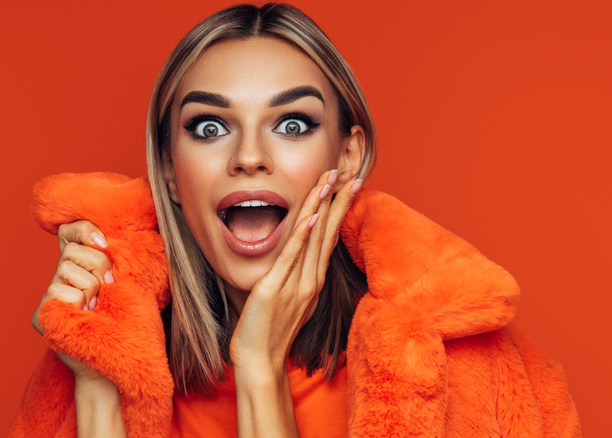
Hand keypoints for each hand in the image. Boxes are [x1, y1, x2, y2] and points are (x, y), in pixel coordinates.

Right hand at [31, 219, 113, 377]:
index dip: (83, 229)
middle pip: (74, 251)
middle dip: (98, 267)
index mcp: (79, 267)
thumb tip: (107, 239)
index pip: (69, 232)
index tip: (103, 241)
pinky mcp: (41, 313)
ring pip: (69, 270)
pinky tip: (83, 318)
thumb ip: (113, 262)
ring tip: (95, 309)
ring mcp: (48, 295)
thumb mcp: (123, 285)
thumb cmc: (122, 322)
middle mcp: (59, 277)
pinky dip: (79, 304)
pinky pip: (60, 292)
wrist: (114, 361)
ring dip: (91, 289)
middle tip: (105, 291)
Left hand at [229, 169, 362, 373]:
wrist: (260, 360)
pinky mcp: (275, 288)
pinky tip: (311, 216)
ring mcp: (296, 285)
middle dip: (339, 202)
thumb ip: (294, 278)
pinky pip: (291, 257)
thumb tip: (296, 260)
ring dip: (322, 207)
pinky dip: (301, 235)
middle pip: (328, 234)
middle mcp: (310, 280)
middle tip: (351, 174)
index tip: (348, 187)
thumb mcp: (288, 300)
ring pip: (313, 239)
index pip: (330, 239)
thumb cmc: (269, 332)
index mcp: (313, 281)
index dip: (339, 211)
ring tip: (331, 181)